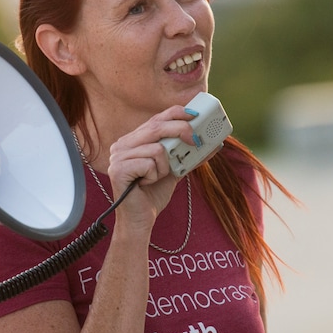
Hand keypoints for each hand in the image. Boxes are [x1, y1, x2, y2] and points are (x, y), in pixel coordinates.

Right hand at [107, 105, 196, 228]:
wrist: (140, 220)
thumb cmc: (153, 194)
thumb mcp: (175, 170)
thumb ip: (189, 155)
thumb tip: (214, 144)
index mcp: (133, 141)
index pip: (156, 119)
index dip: (176, 113)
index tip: (195, 115)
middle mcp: (122, 145)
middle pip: (156, 127)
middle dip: (181, 130)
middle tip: (195, 140)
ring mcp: (117, 156)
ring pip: (157, 148)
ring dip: (165, 166)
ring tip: (157, 177)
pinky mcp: (118, 169)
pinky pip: (149, 163)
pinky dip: (155, 175)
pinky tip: (146, 184)